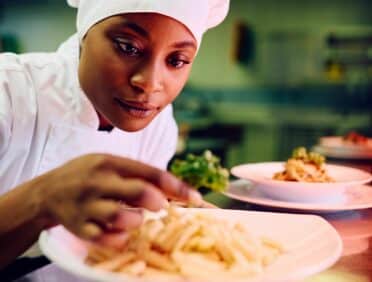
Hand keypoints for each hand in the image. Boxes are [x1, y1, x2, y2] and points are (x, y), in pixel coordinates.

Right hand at [35, 154, 201, 244]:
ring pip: (121, 217)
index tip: (197, 198)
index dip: (176, 186)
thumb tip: (172, 189)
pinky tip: (119, 232)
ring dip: (135, 220)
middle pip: (137, 191)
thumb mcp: (108, 165)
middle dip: (157, 201)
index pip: (150, 172)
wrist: (46, 191)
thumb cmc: (86, 176)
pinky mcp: (78, 227)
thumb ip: (136, 174)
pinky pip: (105, 238)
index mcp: (109, 162)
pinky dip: (118, 238)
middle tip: (161, 206)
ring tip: (134, 218)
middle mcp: (98, 181)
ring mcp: (87, 205)